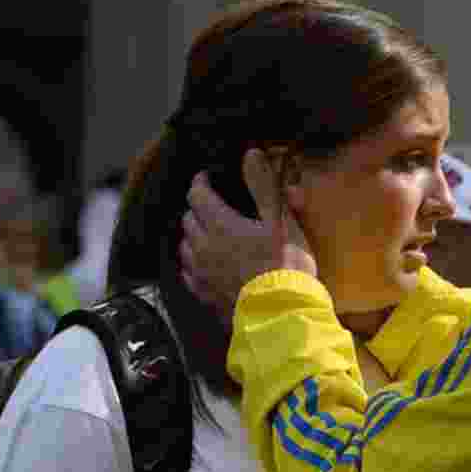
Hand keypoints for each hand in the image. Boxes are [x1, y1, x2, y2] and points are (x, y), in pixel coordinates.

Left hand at [180, 149, 316, 319]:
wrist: (281, 317)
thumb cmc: (285, 266)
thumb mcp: (281, 221)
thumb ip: (264, 186)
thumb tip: (251, 154)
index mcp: (220, 225)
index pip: (198, 195)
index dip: (201, 182)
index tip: (206, 177)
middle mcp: (203, 247)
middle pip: (189, 219)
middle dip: (198, 208)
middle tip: (211, 205)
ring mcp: (201, 274)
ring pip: (185, 246)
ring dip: (193, 235)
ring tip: (207, 233)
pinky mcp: (204, 296)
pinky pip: (189, 274)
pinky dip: (193, 263)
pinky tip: (204, 265)